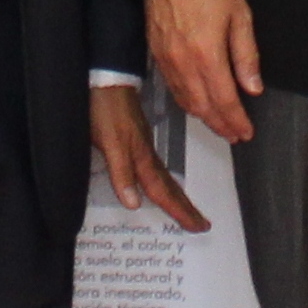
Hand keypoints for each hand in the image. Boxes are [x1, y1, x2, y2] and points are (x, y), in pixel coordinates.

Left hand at [91, 84, 206, 230]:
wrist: (105, 81)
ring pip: (163, 177)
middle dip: (185, 207)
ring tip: (187, 209)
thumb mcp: (109, 142)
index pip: (162, 191)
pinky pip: (155, 167)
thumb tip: (134, 203)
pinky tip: (160, 182)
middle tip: (202, 224)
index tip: (196, 226)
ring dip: (176, 195)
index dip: (178, 210)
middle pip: (169, 187)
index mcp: (142, 158)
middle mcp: (146, 154)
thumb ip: (121, 172)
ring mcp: (142, 146)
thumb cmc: (105, 108)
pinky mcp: (135, 140)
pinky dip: (163, 180)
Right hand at [144, 0, 263, 145]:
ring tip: (220, 126)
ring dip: (204, 118)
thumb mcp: (240, 15)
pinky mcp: (157, 55)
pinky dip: (187, 102)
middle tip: (235, 135)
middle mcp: (184, 64)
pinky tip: (197, 105)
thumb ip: (246, 55)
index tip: (246, 132)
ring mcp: (167, 61)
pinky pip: (172, 88)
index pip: (224, 100)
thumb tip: (253, 88)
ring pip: (186, 101)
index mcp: (207, 55)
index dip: (236, 120)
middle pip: (203, 107)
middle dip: (221, 125)